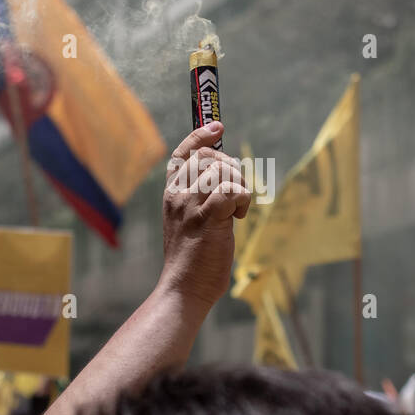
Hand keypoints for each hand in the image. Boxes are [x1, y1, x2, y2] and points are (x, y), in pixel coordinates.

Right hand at [158, 122, 250, 310]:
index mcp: (171, 194)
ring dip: (240, 185)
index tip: (217, 126)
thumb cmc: (192, 260)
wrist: (183, 288)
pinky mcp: (208, 217)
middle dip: (231, 167)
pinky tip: (239, 218)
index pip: (182, 153)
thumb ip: (200, 199)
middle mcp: (178, 195)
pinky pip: (232, 190)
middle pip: (208, 157)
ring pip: (222, 171)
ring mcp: (191, 205)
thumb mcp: (190, 222)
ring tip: (238, 210)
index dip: (200, 136)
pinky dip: (243, 199)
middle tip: (237, 192)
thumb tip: (225, 179)